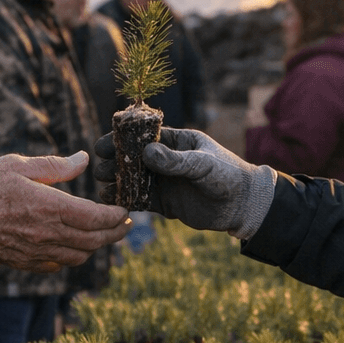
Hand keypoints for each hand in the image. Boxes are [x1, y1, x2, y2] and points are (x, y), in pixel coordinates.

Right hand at [0, 153, 130, 273]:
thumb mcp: (19, 164)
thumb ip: (56, 166)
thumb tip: (83, 160)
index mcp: (50, 208)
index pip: (96, 218)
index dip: (116, 217)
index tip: (126, 210)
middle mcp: (47, 235)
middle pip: (93, 241)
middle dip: (114, 233)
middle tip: (126, 225)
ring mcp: (35, 252)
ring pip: (78, 256)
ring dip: (95, 247)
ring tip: (103, 235)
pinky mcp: (22, 262)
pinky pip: (56, 266)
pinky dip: (71, 258)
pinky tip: (73, 248)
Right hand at [95, 127, 275, 238]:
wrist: (243, 206)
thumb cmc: (228, 176)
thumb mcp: (203, 165)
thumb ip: (176, 160)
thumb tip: (147, 152)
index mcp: (177, 141)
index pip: (144, 136)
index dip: (123, 139)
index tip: (104, 144)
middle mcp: (166, 159)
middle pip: (134, 158)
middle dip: (116, 162)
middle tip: (100, 168)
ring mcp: (164, 181)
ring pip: (134, 179)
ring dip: (118, 181)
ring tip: (103, 185)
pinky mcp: (164, 202)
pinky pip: (140, 199)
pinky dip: (126, 200)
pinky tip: (111, 201)